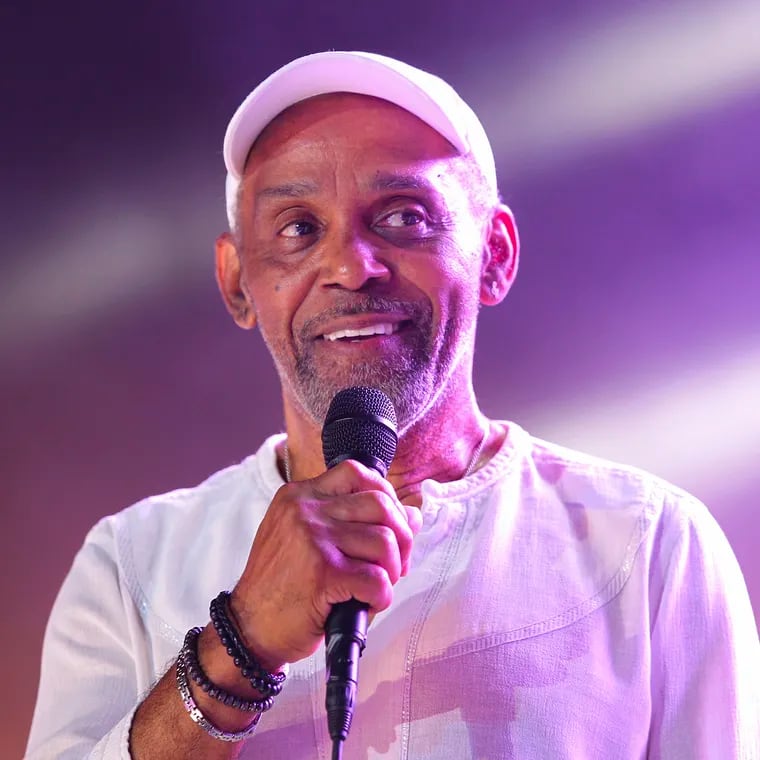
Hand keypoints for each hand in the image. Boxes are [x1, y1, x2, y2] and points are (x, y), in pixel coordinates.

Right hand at [229, 460, 421, 670]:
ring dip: (391, 570)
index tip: (389, 525)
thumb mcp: (308, 539)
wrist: (248, 629)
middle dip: (401, 535)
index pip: (356, 472)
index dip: (385, 496)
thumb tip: (414, 513)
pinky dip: (382, 596)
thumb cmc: (283, 586)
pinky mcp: (323, 573)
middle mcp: (305, 509)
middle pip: (380, 503)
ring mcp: (313, 538)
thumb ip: (355, 521)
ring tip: (376, 586)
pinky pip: (377, 578)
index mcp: (300, 495)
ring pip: (384, 541)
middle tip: (394, 563)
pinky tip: (367, 603)